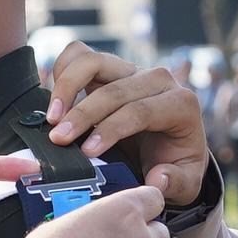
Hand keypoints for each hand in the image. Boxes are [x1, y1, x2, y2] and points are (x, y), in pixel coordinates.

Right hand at [43, 45, 212, 206]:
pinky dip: (62, 72)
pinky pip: (80, 55)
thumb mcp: (186, 182)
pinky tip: (55, 102)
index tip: (86, 151)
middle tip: (58, 139)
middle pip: (114, 89)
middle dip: (82, 114)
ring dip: (66, 87)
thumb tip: (157, 180)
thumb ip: (176, 183)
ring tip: (52, 118)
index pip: (141, 111)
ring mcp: (131, 69)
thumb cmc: (175, 163)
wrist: (171, 146)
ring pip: (93, 62)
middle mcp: (158, 80)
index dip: (111, 129)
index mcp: (181, 105)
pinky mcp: (110, 67)